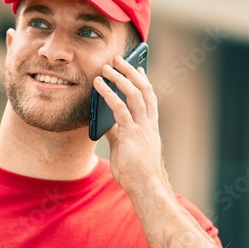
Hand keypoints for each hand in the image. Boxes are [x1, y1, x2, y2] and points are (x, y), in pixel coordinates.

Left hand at [93, 55, 169, 196]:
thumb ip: (117, 134)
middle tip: (119, 59)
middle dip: (130, 72)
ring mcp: (142, 127)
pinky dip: (108, 93)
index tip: (138, 68)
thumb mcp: (125, 149)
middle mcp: (149, 124)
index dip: (143, 82)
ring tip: (106, 66)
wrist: (146, 188)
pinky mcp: (131, 133)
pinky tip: (98, 85)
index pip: (149, 98)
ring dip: (119, 77)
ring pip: (134, 94)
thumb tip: (105, 123)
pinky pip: (119, 108)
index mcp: (150, 127)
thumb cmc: (136, 174)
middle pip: (143, 89)